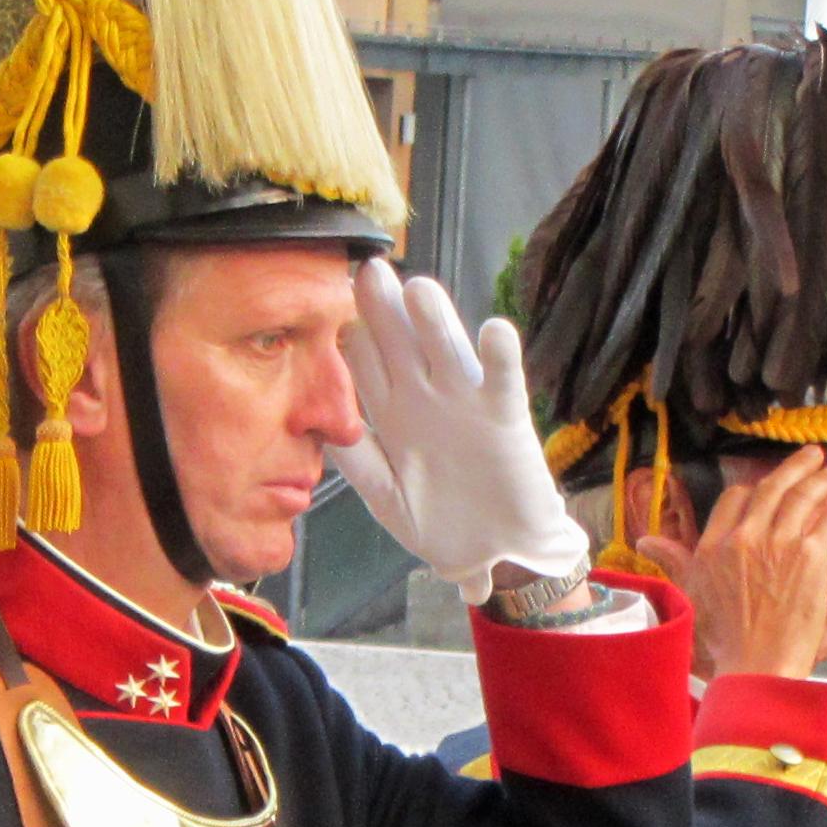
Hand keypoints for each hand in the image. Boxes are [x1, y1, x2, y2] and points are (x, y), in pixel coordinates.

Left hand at [326, 261, 586, 604]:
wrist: (499, 553)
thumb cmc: (442, 523)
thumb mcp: (388, 498)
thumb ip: (360, 464)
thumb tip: (323, 428)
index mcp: (392, 413)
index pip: (363, 364)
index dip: (345, 336)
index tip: (321, 302)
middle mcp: (425, 396)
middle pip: (399, 343)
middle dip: (382, 309)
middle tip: (366, 272)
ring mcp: (465, 401)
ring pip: (445, 350)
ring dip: (434, 320)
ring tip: (417, 289)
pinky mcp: (505, 415)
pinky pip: (503, 379)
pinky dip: (500, 355)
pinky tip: (493, 331)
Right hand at [685, 449, 826, 678]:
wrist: (757, 665)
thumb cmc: (722, 640)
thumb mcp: (690, 594)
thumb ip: (673, 561)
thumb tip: (645, 542)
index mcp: (712, 545)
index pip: (734, 500)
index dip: (754, 491)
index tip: (768, 489)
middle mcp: (744, 537)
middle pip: (771, 488)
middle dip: (795, 467)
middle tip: (813, 456)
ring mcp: (778, 544)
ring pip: (803, 497)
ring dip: (821, 482)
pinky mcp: (809, 557)